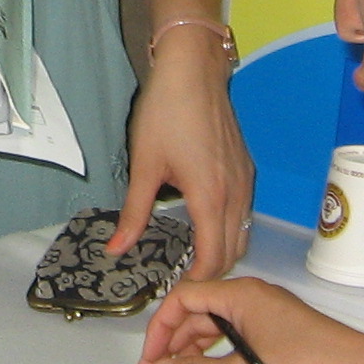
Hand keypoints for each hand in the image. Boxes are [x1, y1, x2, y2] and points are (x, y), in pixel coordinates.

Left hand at [117, 33, 253, 278]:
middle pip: (234, 251)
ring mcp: (245, 180)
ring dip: (224, 252)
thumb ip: (134, 212)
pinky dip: (231, 230)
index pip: (214, 257)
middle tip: (183, 281)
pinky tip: (207, 227)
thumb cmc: (166, 113)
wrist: (194, 71)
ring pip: (244, 233)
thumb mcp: (144, 164)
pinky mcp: (246, 169)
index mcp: (211, 196)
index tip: (178, 292)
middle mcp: (236, 193)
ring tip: (194, 260)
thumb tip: (116, 249)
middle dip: (212, 272)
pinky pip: (245, 213)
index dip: (198, 281)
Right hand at [136, 276, 363, 363]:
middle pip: (198, 312)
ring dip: (196, 351)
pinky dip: (219, 355)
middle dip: (174, 343)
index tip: (150, 360)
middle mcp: (252, 297)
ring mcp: (267, 314)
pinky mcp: (279, 332)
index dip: (159, 330)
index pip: (183, 299)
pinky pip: (238, 337)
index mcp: (240, 295)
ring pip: (217, 326)